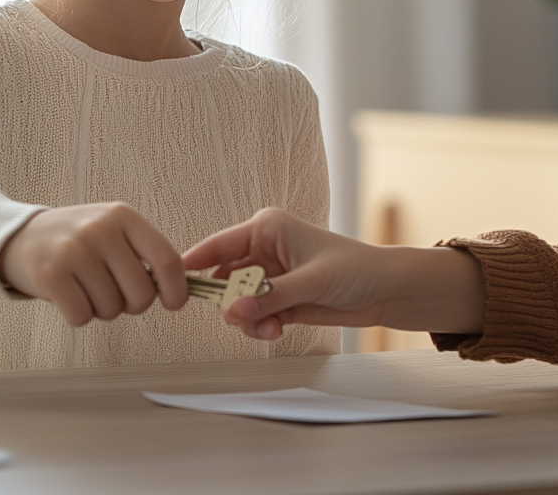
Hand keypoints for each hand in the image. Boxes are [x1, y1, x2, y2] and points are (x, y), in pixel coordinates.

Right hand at [0, 203, 188, 326]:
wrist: (20, 237)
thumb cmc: (76, 241)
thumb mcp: (112, 231)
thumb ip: (142, 254)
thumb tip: (178, 288)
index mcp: (123, 216)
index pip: (167, 259)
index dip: (176, 289)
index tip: (172, 303)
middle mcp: (101, 229)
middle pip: (141, 293)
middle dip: (131, 304)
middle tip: (113, 292)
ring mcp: (75, 250)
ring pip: (111, 309)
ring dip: (101, 309)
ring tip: (84, 287)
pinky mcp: (51, 273)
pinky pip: (82, 316)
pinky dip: (78, 315)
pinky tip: (68, 295)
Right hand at [182, 208, 484, 339]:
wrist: (384, 291)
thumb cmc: (353, 270)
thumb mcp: (310, 282)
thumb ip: (269, 297)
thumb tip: (232, 312)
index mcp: (266, 228)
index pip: (218, 244)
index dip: (194, 262)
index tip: (172, 281)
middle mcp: (262, 248)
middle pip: (223, 277)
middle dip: (229, 302)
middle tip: (240, 319)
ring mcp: (268, 275)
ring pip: (236, 301)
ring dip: (247, 318)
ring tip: (270, 326)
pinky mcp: (277, 297)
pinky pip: (252, 314)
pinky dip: (259, 325)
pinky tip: (277, 328)